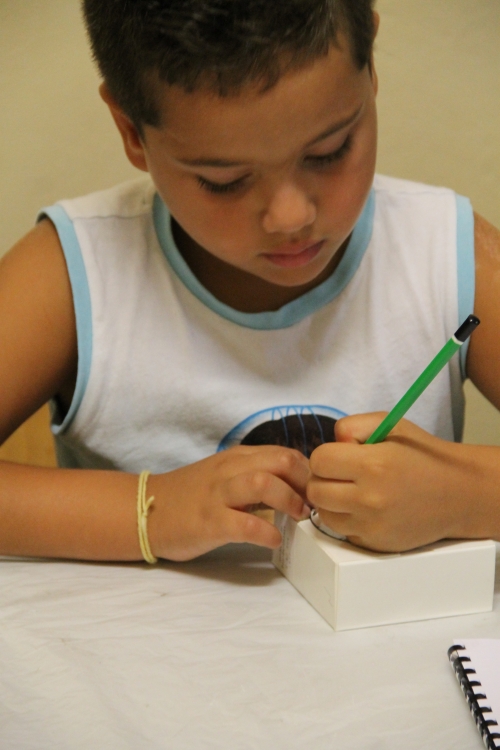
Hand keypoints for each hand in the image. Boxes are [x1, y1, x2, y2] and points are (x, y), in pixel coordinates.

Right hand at [147, 445, 309, 560]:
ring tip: (298, 518)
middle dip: (305, 483)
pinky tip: (273, 541)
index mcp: (237, 457)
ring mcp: (218, 495)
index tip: (316, 493)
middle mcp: (230, 470)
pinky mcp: (208, 522)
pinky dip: (266, 533)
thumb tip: (297, 486)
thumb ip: (256, 474)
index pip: (285, 453)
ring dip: (289, 501)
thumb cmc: (191, 496)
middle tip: (312, 506)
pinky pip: (245, 524)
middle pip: (280, 461)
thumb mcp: (225, 475)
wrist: (148, 509)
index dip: (308, 473)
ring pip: (263, 483)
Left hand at [307, 413, 479, 551]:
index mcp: (374, 464)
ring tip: (353, 491)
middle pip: (315, 490)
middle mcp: (370, 498)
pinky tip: (366, 509)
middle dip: (324, 478)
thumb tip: (331, 444)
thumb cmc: (421, 456)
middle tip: (343, 474)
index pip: (319, 460)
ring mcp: (372, 525)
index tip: (342, 456)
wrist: (458, 494)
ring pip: (324, 513)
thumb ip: (352, 426)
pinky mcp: (374, 544)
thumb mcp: (390, 424)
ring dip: (331, 501)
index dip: (327, 455)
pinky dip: (347, 519)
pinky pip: (341, 530)